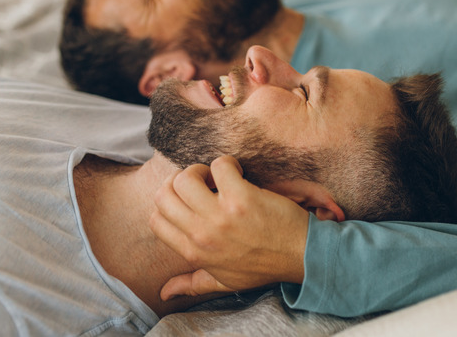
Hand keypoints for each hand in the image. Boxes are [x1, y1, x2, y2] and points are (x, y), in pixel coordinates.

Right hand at [150, 156, 308, 300]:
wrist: (300, 256)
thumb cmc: (263, 266)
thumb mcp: (224, 281)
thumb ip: (192, 283)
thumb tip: (164, 293)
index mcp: (194, 252)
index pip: (156, 220)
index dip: (167, 203)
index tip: (186, 198)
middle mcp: (202, 234)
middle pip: (164, 194)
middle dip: (179, 182)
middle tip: (201, 183)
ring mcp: (221, 215)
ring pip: (185, 177)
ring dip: (200, 170)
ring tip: (217, 177)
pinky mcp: (242, 197)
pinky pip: (219, 166)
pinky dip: (227, 164)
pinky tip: (238, 173)